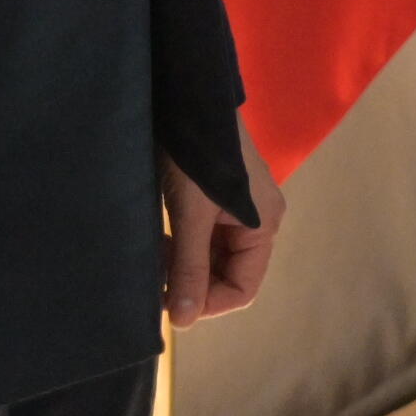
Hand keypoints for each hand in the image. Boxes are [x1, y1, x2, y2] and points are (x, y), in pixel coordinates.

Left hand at [163, 117, 285, 323]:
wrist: (188, 94)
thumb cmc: (195, 154)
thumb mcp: (190, 214)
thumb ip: (188, 267)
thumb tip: (182, 321)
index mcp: (263, 226)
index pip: (242, 290)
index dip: (206, 303)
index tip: (167, 301)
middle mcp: (256, 221)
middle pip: (226, 275)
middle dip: (189, 282)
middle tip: (153, 277)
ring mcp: (236, 209)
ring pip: (209, 258)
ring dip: (180, 264)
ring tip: (152, 255)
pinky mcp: (215, 198)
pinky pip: (200, 238)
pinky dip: (178, 246)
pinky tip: (156, 238)